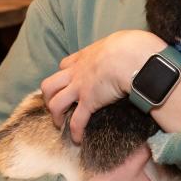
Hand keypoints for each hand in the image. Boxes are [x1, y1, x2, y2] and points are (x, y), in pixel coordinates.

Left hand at [40, 30, 165, 142]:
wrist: (131, 56)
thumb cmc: (129, 46)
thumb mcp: (116, 41)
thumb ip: (114, 47)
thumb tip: (124, 48)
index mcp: (83, 57)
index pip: (64, 65)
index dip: (64, 75)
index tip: (69, 82)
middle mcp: (76, 73)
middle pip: (49, 85)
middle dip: (49, 97)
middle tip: (57, 106)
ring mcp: (80, 88)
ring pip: (55, 104)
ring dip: (56, 116)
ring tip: (61, 124)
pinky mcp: (89, 102)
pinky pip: (77, 121)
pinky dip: (75, 132)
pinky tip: (78, 139)